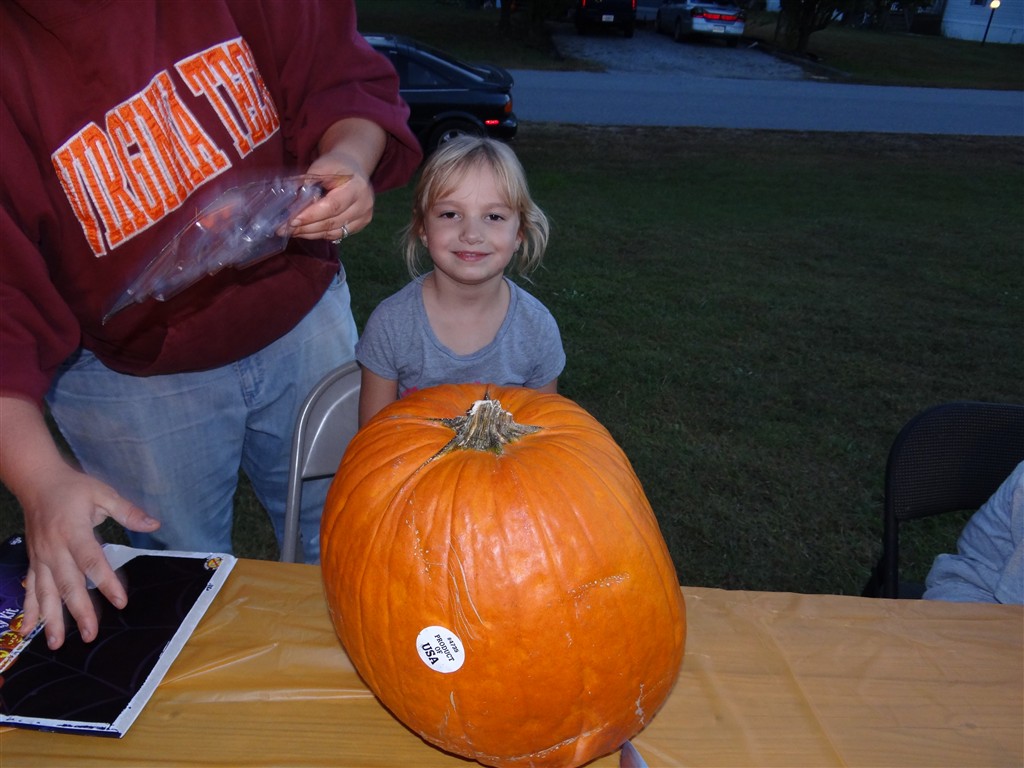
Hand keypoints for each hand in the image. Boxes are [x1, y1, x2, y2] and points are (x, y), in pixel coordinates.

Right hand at [20, 462, 159, 649]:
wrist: (37, 482)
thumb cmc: (73, 488)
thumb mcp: (103, 493)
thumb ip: (127, 511)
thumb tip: (155, 523)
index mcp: (74, 532)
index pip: (92, 561)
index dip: (106, 582)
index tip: (121, 601)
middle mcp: (54, 549)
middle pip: (68, 584)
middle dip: (79, 611)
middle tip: (90, 635)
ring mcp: (41, 558)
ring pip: (46, 593)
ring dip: (51, 619)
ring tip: (57, 644)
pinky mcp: (33, 561)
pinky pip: (30, 589)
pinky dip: (30, 611)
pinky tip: (28, 631)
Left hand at [287, 117, 387, 242]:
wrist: (354, 168)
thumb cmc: (337, 166)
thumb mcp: (322, 165)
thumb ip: (309, 182)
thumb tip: (291, 203)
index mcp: (357, 188)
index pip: (333, 206)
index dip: (312, 215)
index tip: (292, 220)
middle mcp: (364, 205)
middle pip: (332, 222)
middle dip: (305, 227)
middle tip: (283, 228)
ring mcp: (363, 218)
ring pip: (333, 232)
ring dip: (309, 233)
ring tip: (290, 231)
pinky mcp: (359, 226)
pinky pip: (336, 235)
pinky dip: (318, 234)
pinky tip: (304, 231)